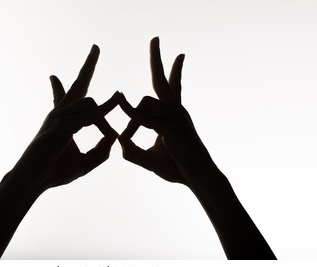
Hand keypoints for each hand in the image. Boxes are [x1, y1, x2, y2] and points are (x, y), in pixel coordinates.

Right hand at [5, 45, 120, 194]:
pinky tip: (115, 101)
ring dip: (104, 113)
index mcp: (63, 121)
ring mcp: (58, 118)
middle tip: (95, 47)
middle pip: (77, 85)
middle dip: (87, 66)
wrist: (33, 182)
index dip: (61, 85)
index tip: (53, 76)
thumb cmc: (55, 171)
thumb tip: (114, 137)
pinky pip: (87, 114)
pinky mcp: (60, 126)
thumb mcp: (85, 162)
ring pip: (87, 101)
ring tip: (113, 127)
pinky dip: (103, 110)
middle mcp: (59, 114)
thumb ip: (100, 151)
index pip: (64, 97)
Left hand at [119, 37, 217, 190]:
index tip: (179, 56)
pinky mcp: (172, 129)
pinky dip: (132, 115)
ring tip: (127, 134)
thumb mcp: (150, 158)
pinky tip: (123, 112)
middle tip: (155, 39)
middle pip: (164, 81)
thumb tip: (119, 143)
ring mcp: (176, 118)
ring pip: (147, 101)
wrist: (197, 178)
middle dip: (158, 59)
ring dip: (131, 116)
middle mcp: (176, 111)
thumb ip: (134, 151)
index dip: (175, 71)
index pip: (173, 87)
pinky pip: (146, 118)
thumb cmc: (177, 167)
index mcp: (173, 114)